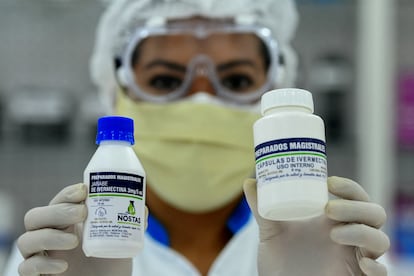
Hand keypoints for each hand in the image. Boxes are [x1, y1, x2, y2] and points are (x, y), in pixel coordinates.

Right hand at [16, 183, 136, 275]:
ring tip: (75, 242)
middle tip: (82, 213)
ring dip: (49, 237)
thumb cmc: (110, 260)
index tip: (83, 190)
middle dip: (57, 211)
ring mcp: (42, 256)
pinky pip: (26, 267)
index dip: (66, 194)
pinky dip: (43, 265)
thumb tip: (142, 208)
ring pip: (26, 240)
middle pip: (35, 216)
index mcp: (66, 222)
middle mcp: (49, 235)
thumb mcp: (122, 239)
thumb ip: (131, 222)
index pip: (57, 201)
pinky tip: (63, 267)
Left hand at [244, 176, 389, 275]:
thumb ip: (261, 209)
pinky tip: (361, 263)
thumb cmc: (280, 261)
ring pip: (381, 239)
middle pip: (374, 213)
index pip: (355, 196)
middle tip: (328, 209)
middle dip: (356, 206)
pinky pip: (382, 272)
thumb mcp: (270, 233)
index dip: (350, 187)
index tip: (329, 182)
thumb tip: (249, 181)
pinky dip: (376, 266)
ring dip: (361, 232)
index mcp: (332, 220)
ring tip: (334, 234)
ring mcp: (356, 257)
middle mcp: (349, 236)